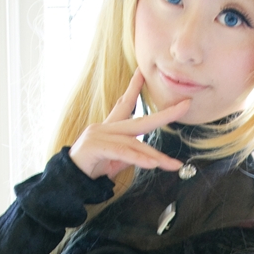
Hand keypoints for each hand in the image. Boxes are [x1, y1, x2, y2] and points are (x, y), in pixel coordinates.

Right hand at [68, 69, 189, 179]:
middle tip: (185, 106)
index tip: (142, 72)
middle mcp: (105, 127)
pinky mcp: (95, 147)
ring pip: (134, 143)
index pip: (124, 104)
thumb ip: (130, 155)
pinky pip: (122, 153)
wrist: (68, 181)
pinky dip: (139, 159)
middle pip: (140, 120)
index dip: (134, 88)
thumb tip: (149, 157)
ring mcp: (99, 135)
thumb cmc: (90, 169)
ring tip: (173, 165)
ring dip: (155, 156)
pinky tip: (152, 165)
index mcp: (109, 128)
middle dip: (165, 114)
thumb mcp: (114, 161)